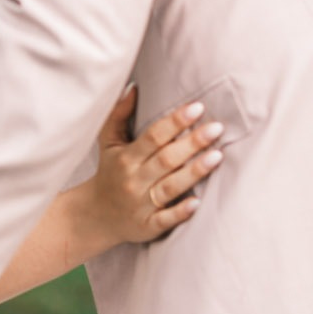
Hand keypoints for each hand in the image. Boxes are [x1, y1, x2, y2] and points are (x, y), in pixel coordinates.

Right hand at [89, 87, 223, 246]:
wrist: (95, 216)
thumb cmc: (111, 172)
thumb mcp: (108, 142)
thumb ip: (119, 114)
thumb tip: (134, 87)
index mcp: (126, 157)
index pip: (153, 136)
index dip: (175, 121)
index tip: (197, 107)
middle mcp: (133, 180)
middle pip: (165, 159)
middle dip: (191, 143)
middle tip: (216, 128)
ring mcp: (140, 204)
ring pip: (169, 187)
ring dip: (193, 172)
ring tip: (217, 156)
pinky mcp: (147, 226)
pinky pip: (165, 219)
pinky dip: (180, 212)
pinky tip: (197, 202)